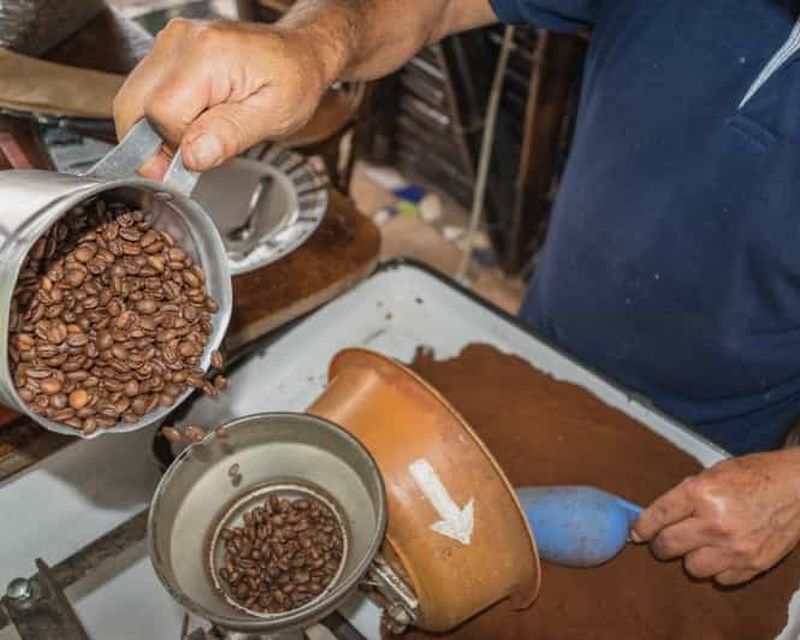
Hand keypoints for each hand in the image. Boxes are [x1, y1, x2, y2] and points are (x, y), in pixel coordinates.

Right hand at [113, 19, 337, 176]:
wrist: (299, 53)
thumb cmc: (294, 81)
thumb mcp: (273, 116)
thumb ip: (230, 136)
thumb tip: (192, 157)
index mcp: (208, 54)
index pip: (162, 114)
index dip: (179, 144)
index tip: (205, 156)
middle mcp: (181, 41)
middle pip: (132, 105)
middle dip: (154, 142)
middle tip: (189, 159)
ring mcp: (171, 41)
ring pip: (132, 100)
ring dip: (157, 130)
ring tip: (199, 136)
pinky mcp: (168, 49)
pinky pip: (144, 92)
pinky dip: (161, 117)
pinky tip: (193, 122)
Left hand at [632, 448, 799, 584]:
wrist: (798, 488)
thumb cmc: (754, 475)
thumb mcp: (712, 473)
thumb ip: (684, 494)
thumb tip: (656, 515)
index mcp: (700, 493)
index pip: (658, 517)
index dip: (642, 527)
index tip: (636, 533)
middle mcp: (715, 522)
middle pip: (668, 546)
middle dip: (661, 544)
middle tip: (664, 540)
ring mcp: (735, 547)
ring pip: (692, 568)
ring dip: (691, 558)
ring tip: (700, 545)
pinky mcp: (754, 565)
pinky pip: (721, 579)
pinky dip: (718, 569)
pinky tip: (722, 553)